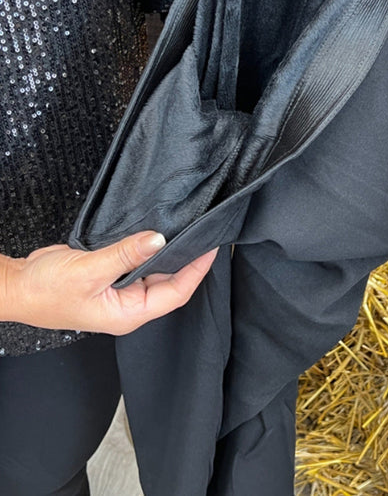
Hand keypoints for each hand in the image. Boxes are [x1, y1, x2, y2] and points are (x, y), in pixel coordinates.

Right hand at [0, 232, 217, 334]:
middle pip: (170, 283)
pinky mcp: (111, 277)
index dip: (196, 271)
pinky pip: (138, 264)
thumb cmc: (45, 290)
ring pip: (154, 272)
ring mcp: (120, 291)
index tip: (210, 248)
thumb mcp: (89, 270)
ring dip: (168, 254)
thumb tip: (158, 239)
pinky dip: (148, 250)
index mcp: (129, 313)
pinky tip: (156, 235)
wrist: (16, 285)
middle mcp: (129, 305)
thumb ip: (125, 254)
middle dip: (187, 260)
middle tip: (202, 233)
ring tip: (187, 231)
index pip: (176, 293)